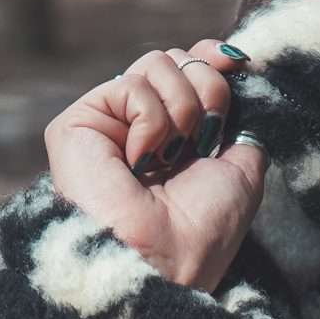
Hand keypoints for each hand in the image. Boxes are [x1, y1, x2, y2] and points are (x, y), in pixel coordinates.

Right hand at [43, 39, 268, 293]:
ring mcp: (106, 124)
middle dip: (206, 90)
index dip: (210, 57)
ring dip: (183, 109)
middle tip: (204, 139)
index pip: (186, 69)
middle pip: (175, 59)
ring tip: (170, 158)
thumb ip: (241, 128)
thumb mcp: (242, 175)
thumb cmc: (201, 231)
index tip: (233, 62)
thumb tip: (233, 83)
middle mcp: (137, 127)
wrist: (163, 261)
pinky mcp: (77, 124)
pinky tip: (139, 162)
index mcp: (172, 137)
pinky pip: (132, 86)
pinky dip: (152, 123)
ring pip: (156, 62)